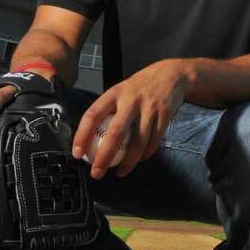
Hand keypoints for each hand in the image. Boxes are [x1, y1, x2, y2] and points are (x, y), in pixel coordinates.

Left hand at [72, 59, 189, 179]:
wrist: (171, 75)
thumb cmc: (139, 88)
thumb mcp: (120, 91)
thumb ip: (108, 109)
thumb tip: (88, 136)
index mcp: (114, 93)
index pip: (92, 115)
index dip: (82, 135)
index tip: (77, 153)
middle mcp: (131, 100)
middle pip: (115, 133)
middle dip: (104, 157)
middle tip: (97, 173)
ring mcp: (149, 108)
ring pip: (138, 142)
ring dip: (128, 162)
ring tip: (120, 173)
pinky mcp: (164, 115)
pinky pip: (154, 141)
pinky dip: (146, 154)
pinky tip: (139, 160)